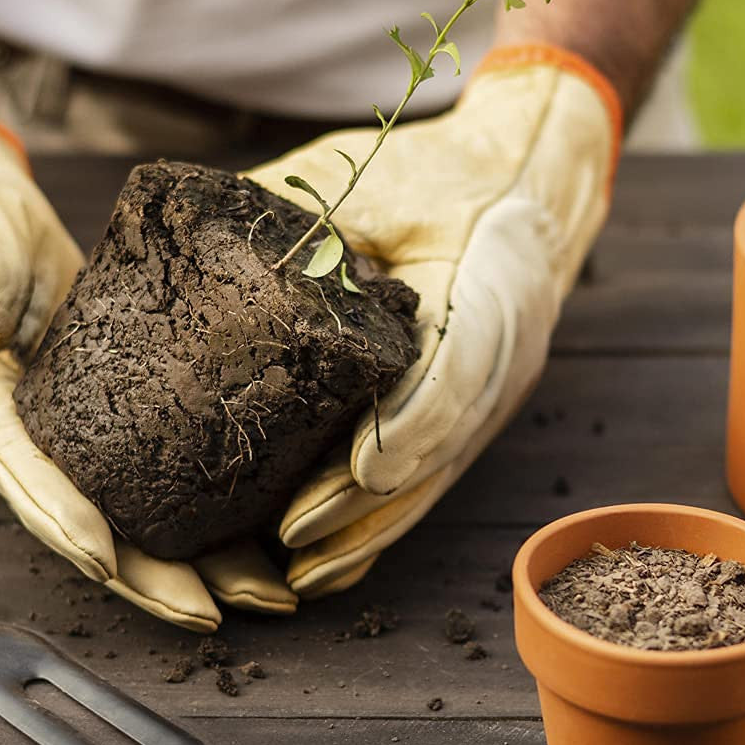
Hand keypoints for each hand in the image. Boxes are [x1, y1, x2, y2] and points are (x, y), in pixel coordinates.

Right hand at [0, 95, 296, 630]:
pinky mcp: (95, 414)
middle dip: (145, 574)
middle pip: (82, 522)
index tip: (111, 558)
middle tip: (211, 611)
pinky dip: (193, 513)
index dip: (63, 517)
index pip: (19, 469)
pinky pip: (143, 478)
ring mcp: (54, 431)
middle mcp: (8, 435)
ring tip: (258, 593)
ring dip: (186, 561)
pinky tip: (253, 535)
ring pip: (122, 515)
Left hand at [245, 44, 620, 595]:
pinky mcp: (477, 411)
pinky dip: (383, 519)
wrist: (535, 175)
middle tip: (291, 541)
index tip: (354, 470)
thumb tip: (209, 249)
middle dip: (367, 503)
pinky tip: (335, 561)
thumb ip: (314, 216)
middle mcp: (505, 355)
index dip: (408, 427)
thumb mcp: (383, 176)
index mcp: (490, 284)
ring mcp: (497, 393)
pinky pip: (431, 476)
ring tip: (300, 572)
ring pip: (434, 478)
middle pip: (439, 449)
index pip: (457, 371)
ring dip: (371, 529)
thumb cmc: (450, 172)